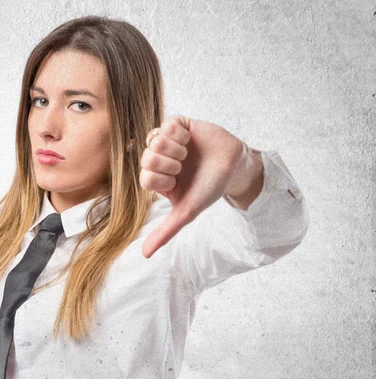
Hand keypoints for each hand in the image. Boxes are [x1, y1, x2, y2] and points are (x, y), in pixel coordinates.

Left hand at [139, 115, 247, 257]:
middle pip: (147, 157)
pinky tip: (189, 140)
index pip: (145, 176)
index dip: (163, 178)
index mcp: (156, 179)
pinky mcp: (178, 125)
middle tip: (182, 166)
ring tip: (187, 154)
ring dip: (176, 149)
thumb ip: (165, 231)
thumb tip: (145, 255)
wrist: (233, 168)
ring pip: (155, 139)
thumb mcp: (186, 212)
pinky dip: (181, 134)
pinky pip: (168, 124)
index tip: (177, 181)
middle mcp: (158, 160)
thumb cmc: (208, 189)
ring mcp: (166, 141)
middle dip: (169, 164)